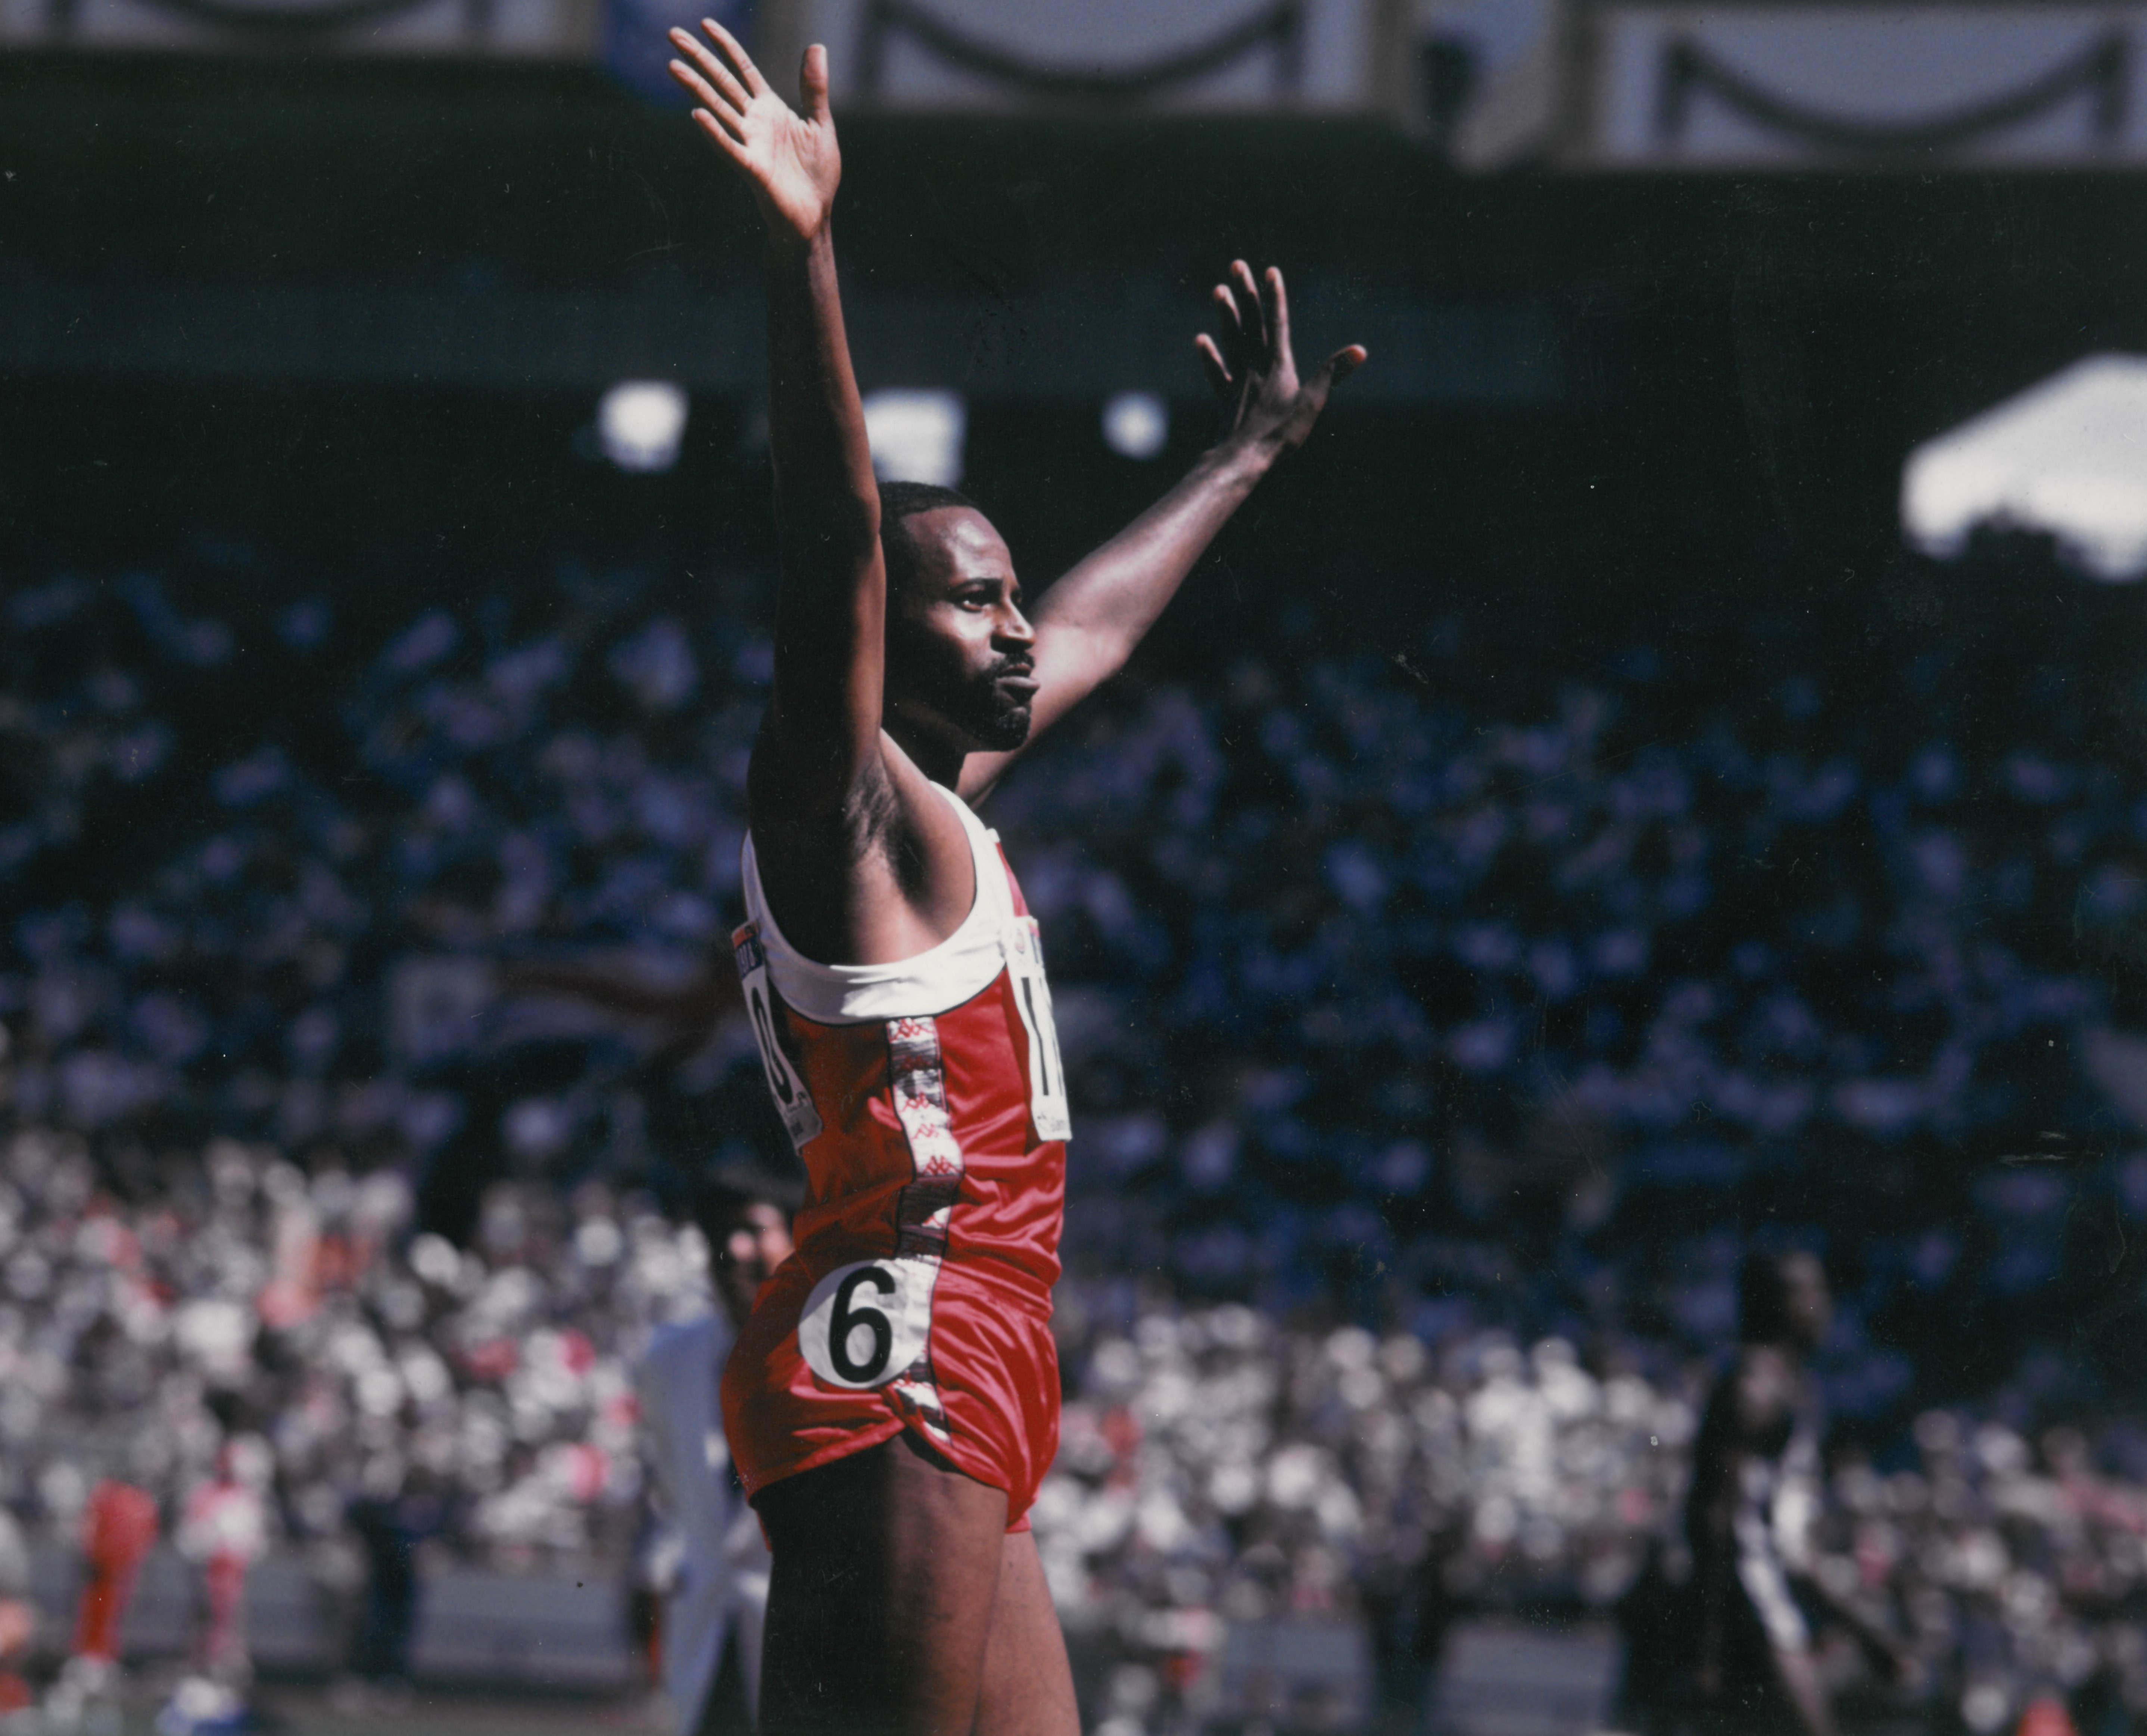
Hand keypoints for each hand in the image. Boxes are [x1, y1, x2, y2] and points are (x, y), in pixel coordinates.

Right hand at [668, 22, 839, 243]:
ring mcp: (750, 144)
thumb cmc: (817, 173)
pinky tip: (697, 115)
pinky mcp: (752, 169)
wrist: (815, 215)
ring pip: (718, 110)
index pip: (743, 70)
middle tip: (672, 35)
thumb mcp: (820, 124)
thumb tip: (816, 46)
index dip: (725, 47)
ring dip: (696, 89)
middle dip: (699, 59)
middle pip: (722, 83)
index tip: (705, 24)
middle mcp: (754, 123)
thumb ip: (814, 88)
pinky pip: (730, 148)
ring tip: (673, 67)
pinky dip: (715, 132)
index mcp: (770, 109)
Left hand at [1196, 261, 1364, 455]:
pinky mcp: (1225, 399)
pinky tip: (1201, 340)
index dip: (1275, 297)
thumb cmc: (1280, 434)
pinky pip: (1216, 373)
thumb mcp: (1313, 403)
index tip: (1270, 271)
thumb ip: (1332, 374)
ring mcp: (1238, 382)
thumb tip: (1360, 350)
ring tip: (1219, 290)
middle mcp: (1255, 368)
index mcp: (1278, 366)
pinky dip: (1209, 356)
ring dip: (1226, 315)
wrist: (1243, 459)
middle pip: (1250, 324)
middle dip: (1246, 293)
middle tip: (1237, 265)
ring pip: (1231, 341)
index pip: (1277, 324)